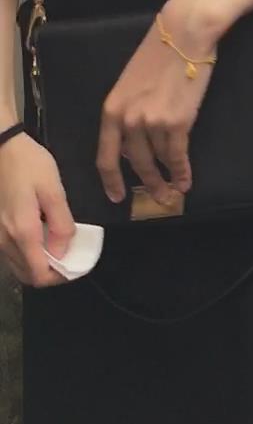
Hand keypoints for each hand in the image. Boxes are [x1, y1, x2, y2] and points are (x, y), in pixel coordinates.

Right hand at [0, 132, 75, 286]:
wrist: (0, 146)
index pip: (39, 275)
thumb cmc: (29, 164)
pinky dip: (25, 254)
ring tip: (55, 245)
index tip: (75, 265)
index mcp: (22, 232)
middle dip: (50, 272)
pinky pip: (10, 253)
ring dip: (37, 264)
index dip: (60, 277)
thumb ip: (61, 224)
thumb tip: (63, 252)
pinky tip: (38, 236)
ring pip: (17, 266)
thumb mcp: (53, 189)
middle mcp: (4, 240)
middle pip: (27, 275)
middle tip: (68, 256)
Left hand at [97, 0, 217, 207]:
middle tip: (155, 198)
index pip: (105, 156)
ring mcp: (152, 122)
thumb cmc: (159, 53)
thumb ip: (129, 111)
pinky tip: (185, 180)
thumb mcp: (131, 83)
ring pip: (157, 162)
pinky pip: (177, 156)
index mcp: (112, 109)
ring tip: (173, 192)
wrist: (183, 34)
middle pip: (135, 163)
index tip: (117, 196)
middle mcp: (128, 120)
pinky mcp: (178, 122)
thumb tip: (136, 138)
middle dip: (145, 184)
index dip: (111, 180)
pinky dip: (182, 172)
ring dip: (167, 181)